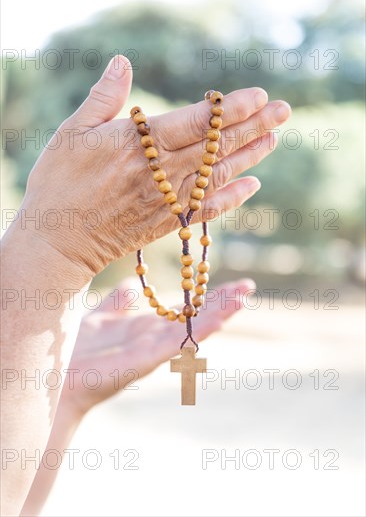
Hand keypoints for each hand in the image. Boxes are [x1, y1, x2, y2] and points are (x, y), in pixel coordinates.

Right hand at [22, 54, 290, 278]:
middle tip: (284, 111)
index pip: (196, 122)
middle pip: (216, 146)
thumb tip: (122, 61)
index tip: (259, 95)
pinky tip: (252, 186)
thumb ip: (103, 97)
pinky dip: (231, 198)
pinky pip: (207, 210)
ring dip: (249, 156)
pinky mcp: (168, 222)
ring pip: (218, 175)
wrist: (58, 242)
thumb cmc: (59, 183)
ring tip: (274, 139)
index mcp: (138, 145)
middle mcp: (160, 172)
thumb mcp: (72, 132)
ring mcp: (167, 200)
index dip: (230, 109)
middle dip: (253, 127)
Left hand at [59, 277, 255, 416]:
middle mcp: (154, 338)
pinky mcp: (147, 360)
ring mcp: (153, 350)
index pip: (184, 309)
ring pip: (194, 328)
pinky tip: (219, 319)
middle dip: (222, 302)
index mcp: (145, 328)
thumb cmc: (75, 350)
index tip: (230, 282)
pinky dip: (200, 330)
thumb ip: (117, 304)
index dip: (207, 295)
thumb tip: (133, 285)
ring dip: (220, 313)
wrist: (57, 376)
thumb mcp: (99, 317)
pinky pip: (179, 342)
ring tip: (243, 297)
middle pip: (195, 317)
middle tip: (249, 286)